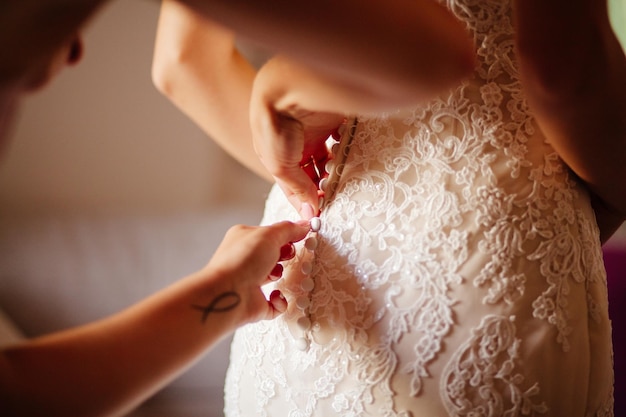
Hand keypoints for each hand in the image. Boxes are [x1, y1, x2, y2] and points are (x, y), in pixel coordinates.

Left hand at [202, 220, 309, 323]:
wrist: (227, 294)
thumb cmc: (241, 260)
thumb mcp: (269, 235)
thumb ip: (288, 229)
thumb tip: (303, 226)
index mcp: (243, 239)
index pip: (268, 233)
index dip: (284, 234)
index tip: (300, 235)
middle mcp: (245, 259)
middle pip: (272, 253)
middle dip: (284, 254)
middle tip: (286, 254)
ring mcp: (249, 281)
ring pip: (274, 276)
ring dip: (281, 274)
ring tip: (276, 273)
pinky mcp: (256, 303)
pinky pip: (276, 303)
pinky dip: (281, 300)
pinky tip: (275, 295)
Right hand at [250, 57, 345, 218]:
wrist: (289, 86)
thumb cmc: (274, 124)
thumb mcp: (279, 164)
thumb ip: (295, 187)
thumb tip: (309, 210)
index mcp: (275, 156)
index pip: (291, 185)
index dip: (304, 200)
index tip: (318, 216)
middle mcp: (294, 145)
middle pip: (310, 174)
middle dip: (320, 188)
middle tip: (333, 202)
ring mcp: (313, 133)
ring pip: (327, 160)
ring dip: (333, 173)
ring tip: (341, 185)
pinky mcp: (331, 123)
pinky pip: (340, 144)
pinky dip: (344, 155)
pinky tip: (348, 162)